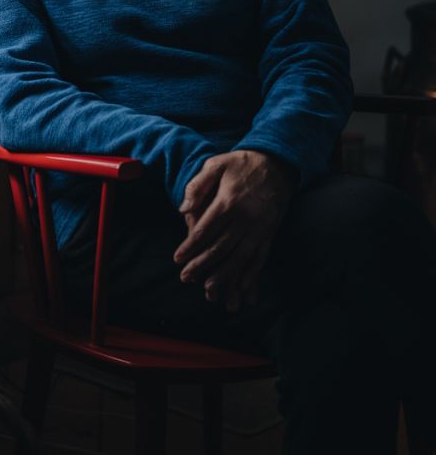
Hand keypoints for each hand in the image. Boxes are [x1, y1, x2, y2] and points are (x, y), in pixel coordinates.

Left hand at [173, 150, 296, 311]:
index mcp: (228, 201)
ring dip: (224, 276)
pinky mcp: (270, 233)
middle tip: (186, 278)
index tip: (177, 259)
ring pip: (239, 258)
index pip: (204, 230)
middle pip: (220, 248)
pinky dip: (251, 275)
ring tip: (210, 291)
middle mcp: (244, 218)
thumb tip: (182, 209)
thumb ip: (197, 186)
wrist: (277, 163)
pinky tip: (242, 289)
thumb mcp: (215, 165)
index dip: (190, 246)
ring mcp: (259, 228)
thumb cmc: (240, 164)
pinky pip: (260, 258)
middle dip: (202, 265)